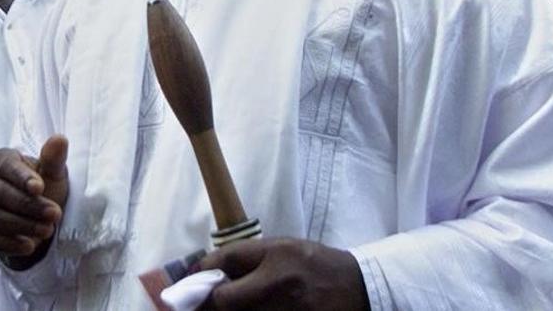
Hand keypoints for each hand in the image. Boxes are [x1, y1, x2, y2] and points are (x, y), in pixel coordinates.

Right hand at [0, 135, 68, 268]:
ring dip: (21, 226)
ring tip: (47, 231)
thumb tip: (60, 139)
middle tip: (54, 215)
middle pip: (0, 194)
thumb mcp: (52, 173)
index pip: (7, 166)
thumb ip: (53, 159)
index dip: (22, 177)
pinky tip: (28, 247)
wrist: (32, 215)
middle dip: (28, 206)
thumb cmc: (41, 187)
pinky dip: (7, 243)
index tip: (40, 188)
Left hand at [199, 238, 368, 310]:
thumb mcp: (284, 247)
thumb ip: (248, 256)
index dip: (201, 270)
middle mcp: (280, 284)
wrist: (362, 288)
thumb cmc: (316, 264)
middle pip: (225, 301)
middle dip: (209, 302)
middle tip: (200, 303)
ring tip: (222, 307)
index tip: (191, 280)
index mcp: (277, 255)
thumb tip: (207, 268)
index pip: (226, 261)